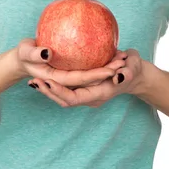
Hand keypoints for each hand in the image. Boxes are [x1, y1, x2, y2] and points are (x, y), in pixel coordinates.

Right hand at [13, 38, 117, 88]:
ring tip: (122, 57)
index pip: (79, 80)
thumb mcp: (24, 51)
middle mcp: (66, 84)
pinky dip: (101, 65)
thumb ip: (33, 53)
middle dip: (107, 74)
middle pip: (90, 82)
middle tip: (122, 61)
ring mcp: (71, 81)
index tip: (110, 69)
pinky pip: (89, 72)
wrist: (23, 60)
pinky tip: (112, 53)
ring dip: (108, 71)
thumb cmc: (23, 54)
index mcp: (55, 80)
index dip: (95, 76)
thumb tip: (46, 52)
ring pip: (92, 79)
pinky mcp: (73, 75)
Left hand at [27, 48, 147, 107]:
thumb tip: (118, 77)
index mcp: (100, 94)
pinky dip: (54, 86)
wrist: (136, 76)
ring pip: (63, 97)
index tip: (47, 82)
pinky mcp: (84, 88)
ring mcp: (87, 94)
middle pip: (65, 100)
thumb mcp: (134, 67)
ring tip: (33, 81)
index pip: (74, 98)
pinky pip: (66, 90)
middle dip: (48, 93)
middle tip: (33, 81)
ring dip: (48, 91)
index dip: (59, 92)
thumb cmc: (135, 69)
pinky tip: (43, 75)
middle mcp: (91, 97)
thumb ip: (127, 73)